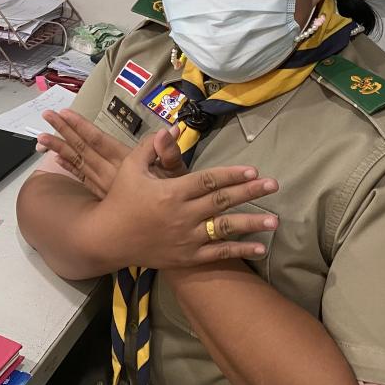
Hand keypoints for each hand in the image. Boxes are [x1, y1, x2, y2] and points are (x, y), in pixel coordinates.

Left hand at [37, 109, 187, 198]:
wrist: (171, 229)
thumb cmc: (178, 197)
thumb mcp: (179, 174)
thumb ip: (170, 152)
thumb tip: (169, 130)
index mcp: (126, 163)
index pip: (98, 141)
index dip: (80, 127)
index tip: (63, 114)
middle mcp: (112, 173)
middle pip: (83, 150)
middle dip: (63, 133)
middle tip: (46, 117)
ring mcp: (106, 186)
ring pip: (78, 164)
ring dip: (60, 150)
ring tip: (41, 139)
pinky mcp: (106, 196)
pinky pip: (83, 179)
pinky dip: (70, 168)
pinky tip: (58, 161)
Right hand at [81, 137, 278, 269]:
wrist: (108, 239)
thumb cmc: (120, 199)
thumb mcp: (131, 168)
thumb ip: (151, 147)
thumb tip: (172, 128)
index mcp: (171, 191)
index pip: (208, 180)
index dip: (232, 175)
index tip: (253, 169)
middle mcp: (182, 215)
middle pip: (222, 201)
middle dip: (250, 192)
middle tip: (274, 185)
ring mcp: (186, 238)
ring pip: (225, 229)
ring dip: (252, 224)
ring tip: (276, 220)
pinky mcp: (187, 257)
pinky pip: (218, 253)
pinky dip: (239, 250)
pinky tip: (260, 247)